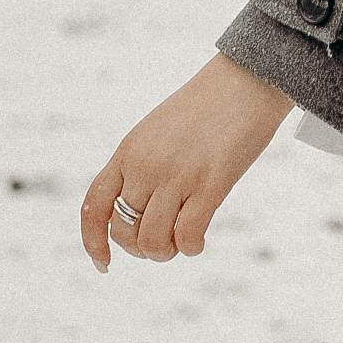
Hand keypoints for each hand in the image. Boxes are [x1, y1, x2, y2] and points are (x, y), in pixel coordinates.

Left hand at [81, 54, 293, 271]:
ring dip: (165, 252)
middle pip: (125, 231)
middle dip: (141, 249)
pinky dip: (191, 248)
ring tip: (181, 244)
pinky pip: (187, 235)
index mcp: (129, 151)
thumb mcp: (157, 131)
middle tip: (163, 244)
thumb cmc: (208, 105)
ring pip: (152, 240)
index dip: (94, 242)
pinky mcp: (210, 183)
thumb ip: (142, 164)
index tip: (105, 263)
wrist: (248, 79)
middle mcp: (146, 165)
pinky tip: (198, 242)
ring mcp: (177, 175)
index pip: (94, 207)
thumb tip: (139, 210)